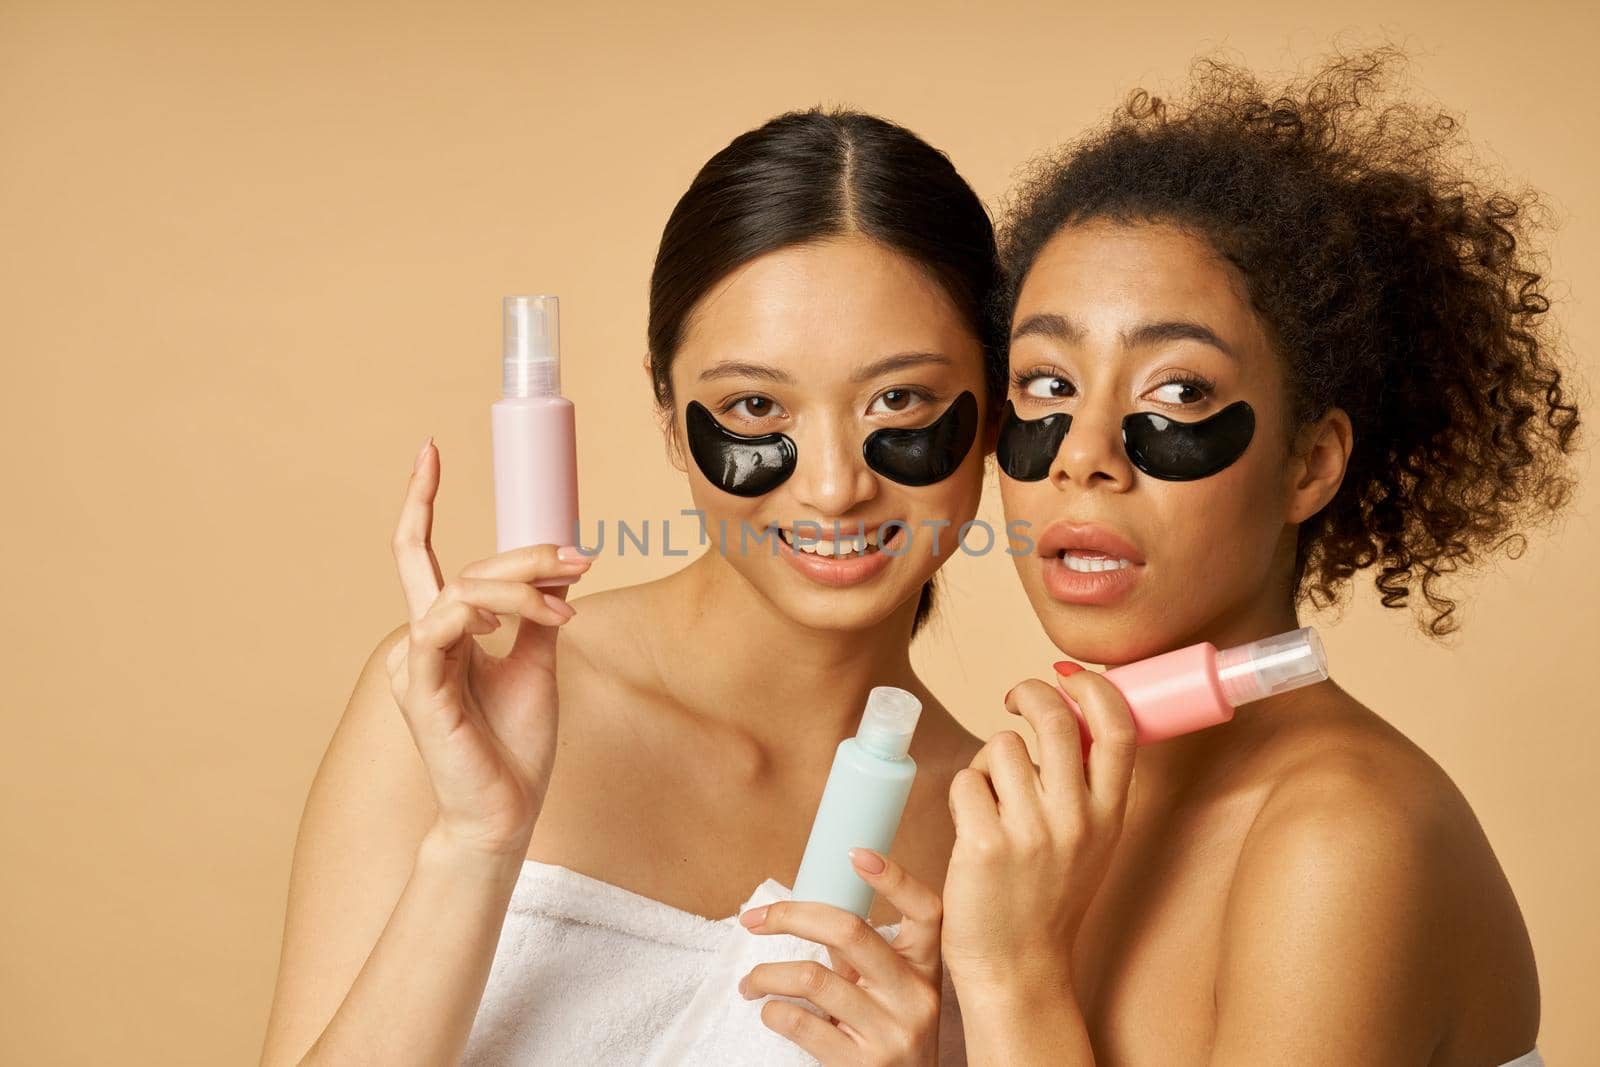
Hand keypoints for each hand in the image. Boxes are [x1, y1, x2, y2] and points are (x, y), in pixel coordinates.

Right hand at [385, 437, 592, 857]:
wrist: (507, 810)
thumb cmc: (515, 744)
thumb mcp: (537, 663)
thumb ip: (535, 615)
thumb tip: (557, 567)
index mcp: (442, 631)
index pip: (422, 554)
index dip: (422, 501)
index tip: (429, 451)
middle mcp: (420, 640)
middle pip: (463, 568)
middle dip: (526, 556)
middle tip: (580, 560)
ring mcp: (414, 664)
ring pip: (461, 590)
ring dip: (520, 587)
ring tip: (567, 606)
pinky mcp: (419, 689)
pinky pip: (441, 626)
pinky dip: (483, 613)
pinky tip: (512, 626)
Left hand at [737, 849, 942, 1065]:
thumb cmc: (892, 1035)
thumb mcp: (894, 992)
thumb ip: (864, 956)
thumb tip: (802, 912)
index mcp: (926, 966)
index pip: (926, 909)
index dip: (895, 878)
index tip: (855, 853)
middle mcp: (916, 995)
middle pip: (850, 931)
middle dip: (789, 915)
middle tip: (754, 918)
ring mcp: (892, 1032)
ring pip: (812, 978)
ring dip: (765, 974)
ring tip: (749, 983)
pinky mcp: (864, 1065)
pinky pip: (802, 1024)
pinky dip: (773, 1011)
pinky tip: (769, 1011)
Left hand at [940, 664, 1136, 988]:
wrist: (1019, 967)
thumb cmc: (1049, 897)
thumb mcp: (1091, 842)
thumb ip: (1087, 787)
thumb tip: (1072, 713)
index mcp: (1110, 816)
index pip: (1117, 728)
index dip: (1093, 688)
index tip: (1068, 678)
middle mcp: (1076, 820)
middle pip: (1054, 719)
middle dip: (1029, 693)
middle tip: (1014, 700)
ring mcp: (1030, 833)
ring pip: (999, 746)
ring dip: (988, 763)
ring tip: (991, 800)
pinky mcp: (983, 844)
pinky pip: (965, 781)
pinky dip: (963, 794)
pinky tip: (970, 824)